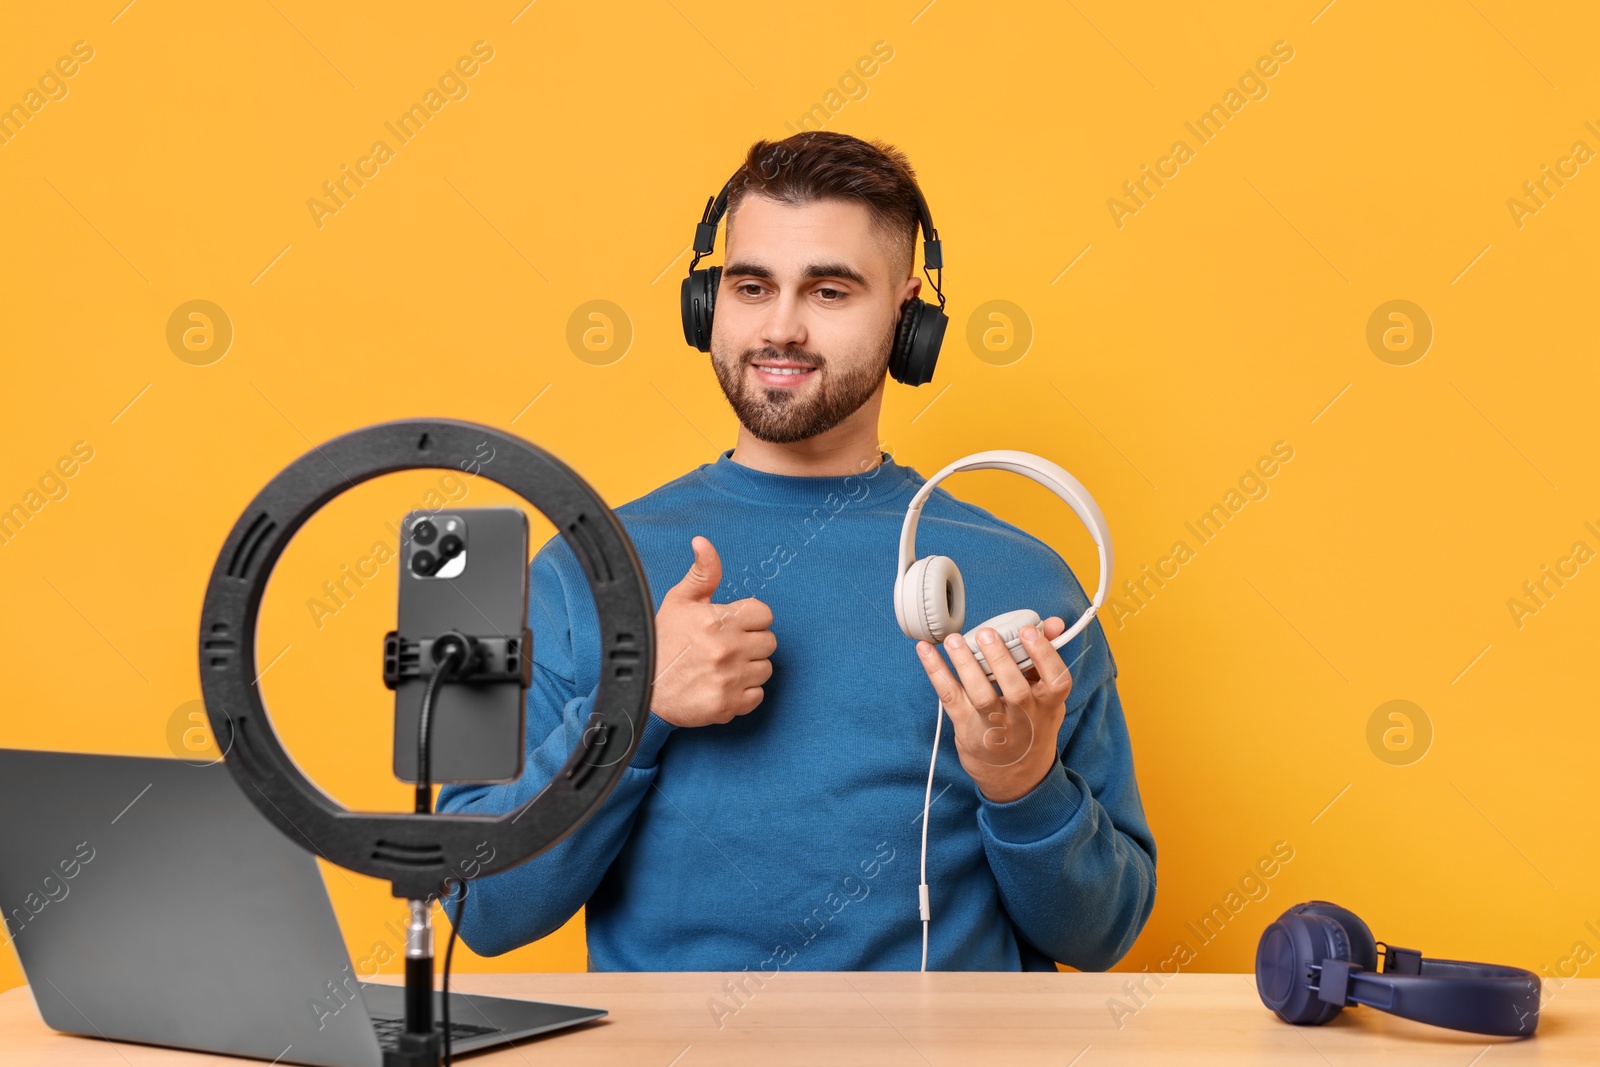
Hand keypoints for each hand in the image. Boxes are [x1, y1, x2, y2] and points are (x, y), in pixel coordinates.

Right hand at [650, 536, 776, 727]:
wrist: (640, 688)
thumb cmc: (661, 641)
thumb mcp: (679, 600)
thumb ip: (702, 572)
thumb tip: (703, 542)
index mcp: (717, 620)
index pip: (764, 614)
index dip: (750, 619)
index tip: (733, 625)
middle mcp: (725, 649)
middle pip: (769, 642)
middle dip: (751, 642)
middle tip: (727, 646)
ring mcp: (728, 679)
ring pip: (765, 669)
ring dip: (748, 667)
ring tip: (723, 666)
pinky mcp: (727, 705)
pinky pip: (757, 695)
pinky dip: (744, 693)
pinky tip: (723, 685)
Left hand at [914, 617, 1073, 803]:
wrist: (1017, 776)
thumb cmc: (1032, 725)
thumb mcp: (1047, 697)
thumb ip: (1046, 658)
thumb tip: (1051, 623)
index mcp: (1048, 705)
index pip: (1055, 680)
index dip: (1043, 655)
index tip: (1029, 631)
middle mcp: (1024, 717)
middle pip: (1015, 688)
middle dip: (1000, 659)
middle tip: (986, 634)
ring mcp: (994, 725)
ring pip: (980, 694)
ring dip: (966, 665)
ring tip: (954, 640)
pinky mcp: (966, 727)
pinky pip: (950, 696)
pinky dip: (935, 671)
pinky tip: (925, 651)